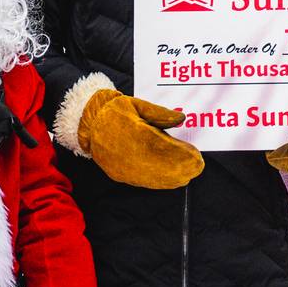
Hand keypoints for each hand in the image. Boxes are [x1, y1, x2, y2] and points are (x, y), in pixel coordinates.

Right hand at [78, 87, 203, 188]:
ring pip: (152, 176)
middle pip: (158, 164)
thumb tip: (182, 118)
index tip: (196, 154)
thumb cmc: (116, 111)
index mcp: (130, 130)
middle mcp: (124, 151)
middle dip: (180, 167)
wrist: (89, 124)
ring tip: (190, 173)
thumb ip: (160, 113)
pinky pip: (143, 181)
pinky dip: (161, 182)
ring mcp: (121, 165)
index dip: (179, 153)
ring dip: (173, 177)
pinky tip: (175, 179)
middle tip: (198, 166)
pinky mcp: (118, 174)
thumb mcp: (137, 104)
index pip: (159, 145)